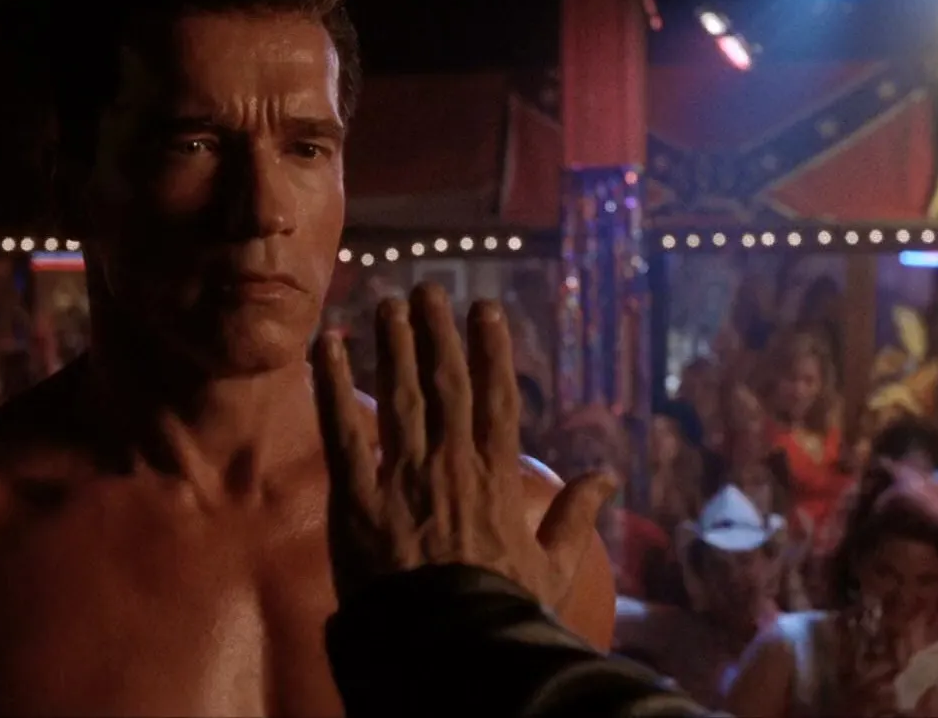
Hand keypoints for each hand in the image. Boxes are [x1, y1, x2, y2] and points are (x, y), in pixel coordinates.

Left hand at [314, 285, 616, 610]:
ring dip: (393, 346)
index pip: (496, 397)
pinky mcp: (357, 498)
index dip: (491, 349)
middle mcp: (452, 464)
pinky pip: (343, 431)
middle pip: (445, 384)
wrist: (446, 648)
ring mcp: (404, 478)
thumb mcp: (552, 567)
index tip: (485, 310)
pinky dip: (333, 386)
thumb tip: (608, 478)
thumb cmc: (502, 611)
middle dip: (437, 333)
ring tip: (388, 305)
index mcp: (497, 477)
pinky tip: (329, 346)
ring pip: (399, 396)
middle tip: (428, 290)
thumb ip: (577, 516)